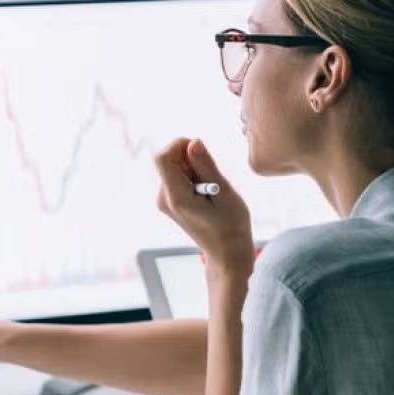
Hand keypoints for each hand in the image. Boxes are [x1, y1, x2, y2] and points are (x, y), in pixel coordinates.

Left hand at [154, 138, 254, 274]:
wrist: (227, 252)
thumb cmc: (231, 226)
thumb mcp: (224, 193)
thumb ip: (206, 166)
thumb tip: (193, 142)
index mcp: (176, 197)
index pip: (162, 157)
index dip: (180, 145)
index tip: (201, 150)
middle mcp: (164, 199)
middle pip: (168, 160)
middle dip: (190, 158)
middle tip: (211, 177)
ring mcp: (164, 201)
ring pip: (174, 167)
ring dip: (193, 168)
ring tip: (210, 188)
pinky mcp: (170, 201)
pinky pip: (177, 177)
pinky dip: (192, 177)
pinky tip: (205, 192)